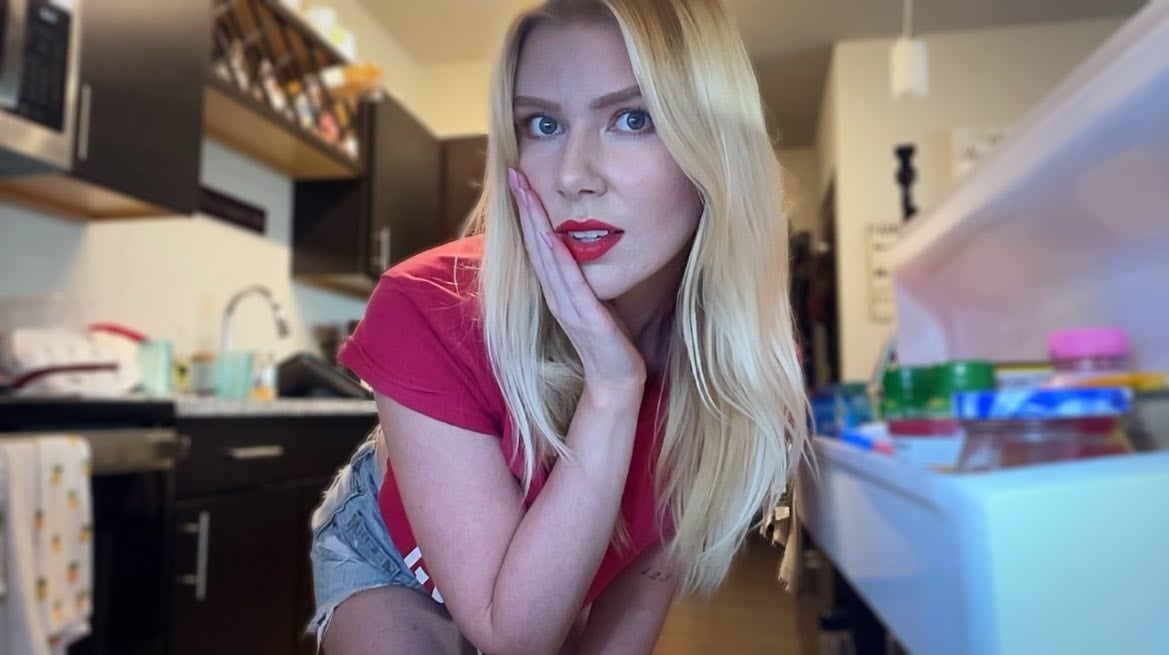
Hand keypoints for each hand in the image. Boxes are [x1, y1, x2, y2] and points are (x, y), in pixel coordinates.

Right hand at [507, 168, 645, 390]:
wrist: (617, 378)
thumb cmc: (609, 339)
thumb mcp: (593, 299)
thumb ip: (583, 276)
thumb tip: (581, 246)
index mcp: (557, 289)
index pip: (537, 243)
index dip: (527, 211)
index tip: (519, 179)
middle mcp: (556, 295)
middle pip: (534, 244)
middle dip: (524, 207)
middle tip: (513, 174)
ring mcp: (568, 307)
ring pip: (546, 258)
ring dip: (534, 224)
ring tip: (526, 193)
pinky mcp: (585, 319)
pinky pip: (569, 283)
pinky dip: (557, 259)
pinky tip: (550, 237)